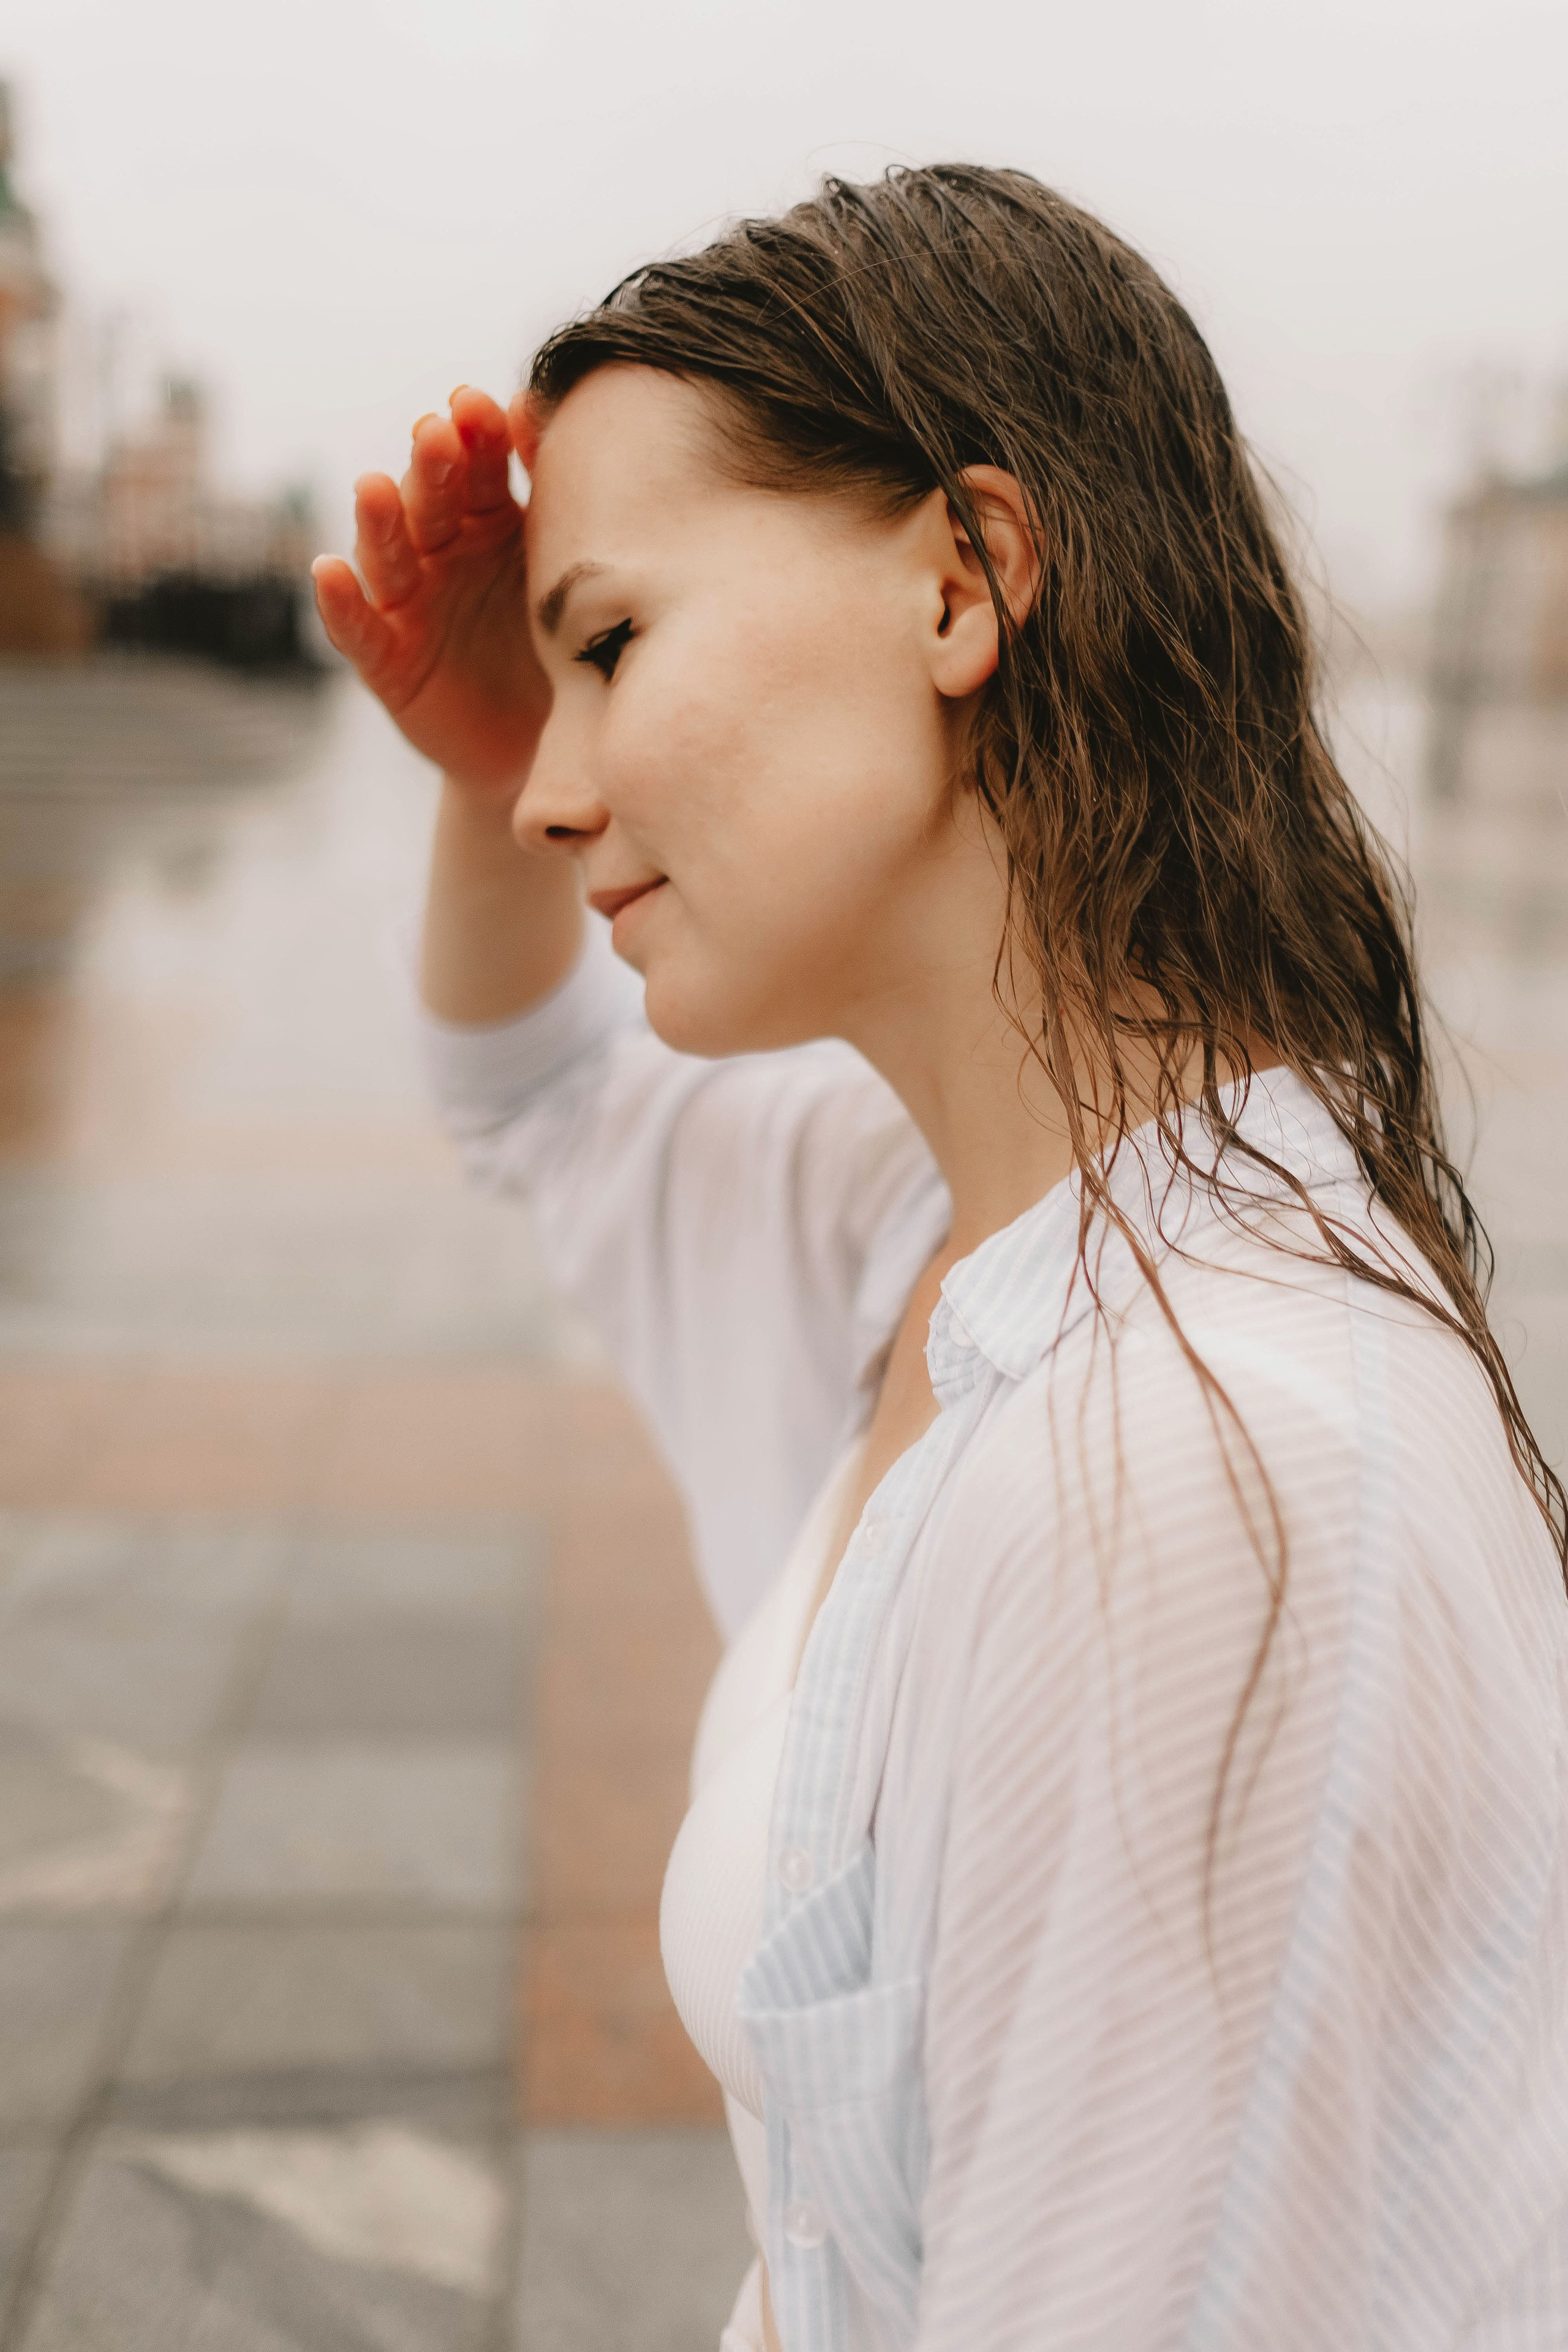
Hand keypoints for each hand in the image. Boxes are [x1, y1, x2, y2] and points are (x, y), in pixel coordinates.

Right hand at [312, 387, 547, 796]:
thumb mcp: (566, 582)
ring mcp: (409, 604)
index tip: (486, 404)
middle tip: (439, 431)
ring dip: (378, 519)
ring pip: (388, 553)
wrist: (542, 745)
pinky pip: (357, 629)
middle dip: (433, 464)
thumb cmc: (554, 650)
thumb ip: (563, 513)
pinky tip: (327, 572)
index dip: (480, 437)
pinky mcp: (386, 662)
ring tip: (374, 488)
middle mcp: (441, 552)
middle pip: (431, 499)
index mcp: (489, 522)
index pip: (480, 469)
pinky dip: (339, 602)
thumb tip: (562, 431)